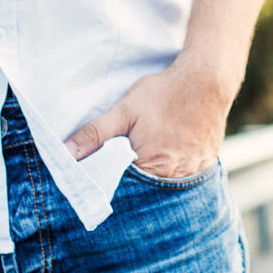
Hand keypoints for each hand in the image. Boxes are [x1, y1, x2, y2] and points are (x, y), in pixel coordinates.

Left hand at [64, 59, 235, 178]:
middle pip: (149, 192)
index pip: (126, 192)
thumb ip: (95, 134)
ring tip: (151, 161)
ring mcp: (195, 171)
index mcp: (151, 168)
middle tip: (130, 168)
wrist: (207, 79)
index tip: (107, 181)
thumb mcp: (124, 110)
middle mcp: (175, 176)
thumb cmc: (164, 93)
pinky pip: (188, 177)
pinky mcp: (207, 163)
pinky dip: (177, 172)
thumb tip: (65, 153)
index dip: (116, 187)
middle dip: (137, 186)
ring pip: (169, 187)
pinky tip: (171, 158)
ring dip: (158, 181)